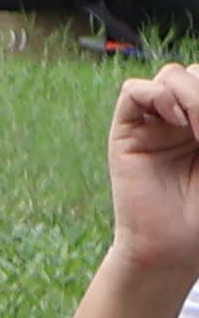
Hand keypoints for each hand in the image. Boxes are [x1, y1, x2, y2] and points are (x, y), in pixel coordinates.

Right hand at [110, 65, 198, 274]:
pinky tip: (176, 120)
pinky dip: (155, 95)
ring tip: (194, 127)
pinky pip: (134, 91)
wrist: (173, 244)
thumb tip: (190, 84)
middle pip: (193, 73)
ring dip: (187, 93)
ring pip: (169, 75)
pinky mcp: (126, 132)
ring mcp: (154, 123)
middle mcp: (182, 118)